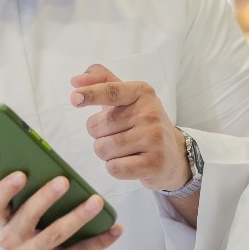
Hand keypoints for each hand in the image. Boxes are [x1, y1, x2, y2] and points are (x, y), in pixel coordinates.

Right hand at [0, 171, 122, 249]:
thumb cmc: (40, 236)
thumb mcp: (31, 221)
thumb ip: (35, 200)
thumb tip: (57, 173)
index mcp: (5, 222)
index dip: (5, 189)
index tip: (21, 174)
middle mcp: (12, 242)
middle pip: (27, 217)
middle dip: (46, 197)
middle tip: (64, 181)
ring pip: (56, 233)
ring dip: (78, 216)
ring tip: (97, 201)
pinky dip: (99, 240)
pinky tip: (115, 229)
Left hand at [71, 63, 188, 192]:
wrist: (174, 155)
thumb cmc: (142, 123)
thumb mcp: (127, 97)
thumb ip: (102, 81)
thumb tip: (75, 80)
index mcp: (142, 92)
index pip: (111, 91)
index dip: (91, 94)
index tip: (74, 97)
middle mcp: (150, 113)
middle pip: (96, 126)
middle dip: (99, 134)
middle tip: (121, 134)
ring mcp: (153, 138)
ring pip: (102, 149)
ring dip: (106, 153)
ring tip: (126, 149)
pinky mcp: (154, 164)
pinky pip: (114, 168)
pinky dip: (115, 168)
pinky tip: (131, 163)